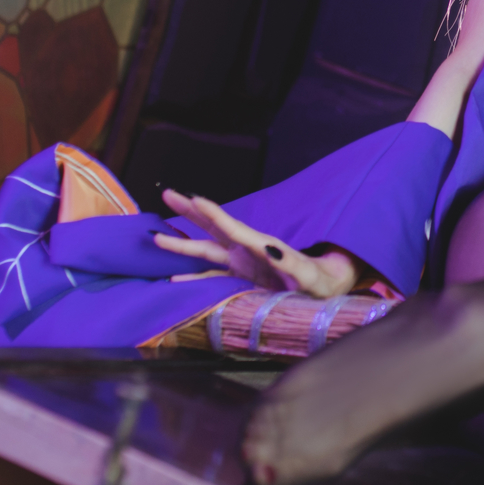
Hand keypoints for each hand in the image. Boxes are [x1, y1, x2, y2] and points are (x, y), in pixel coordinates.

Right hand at [153, 189, 357, 298]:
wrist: (326, 289)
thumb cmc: (320, 283)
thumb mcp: (308, 275)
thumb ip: (290, 264)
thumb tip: (272, 251)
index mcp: (263, 246)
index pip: (233, 228)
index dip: (213, 214)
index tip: (195, 198)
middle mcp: (248, 250)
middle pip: (214, 228)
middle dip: (191, 213)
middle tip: (168, 195)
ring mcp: (243, 263)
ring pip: (207, 249)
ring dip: (183, 243)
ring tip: (157, 238)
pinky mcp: (241, 277)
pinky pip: (211, 275)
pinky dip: (192, 276)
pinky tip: (174, 278)